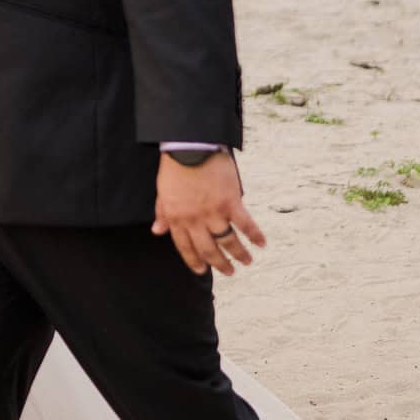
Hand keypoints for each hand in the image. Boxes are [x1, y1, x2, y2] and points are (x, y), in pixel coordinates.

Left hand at [152, 151, 265, 275]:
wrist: (189, 147)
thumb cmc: (175, 167)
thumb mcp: (162, 193)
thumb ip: (162, 213)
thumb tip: (157, 231)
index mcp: (178, 219)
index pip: (186, 247)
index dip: (194, 261)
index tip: (202, 271)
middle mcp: (196, 220)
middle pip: (209, 249)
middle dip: (220, 264)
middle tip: (229, 272)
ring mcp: (214, 213)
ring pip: (228, 241)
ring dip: (239, 254)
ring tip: (246, 262)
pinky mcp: (231, 202)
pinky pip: (245, 224)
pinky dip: (254, 235)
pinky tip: (261, 244)